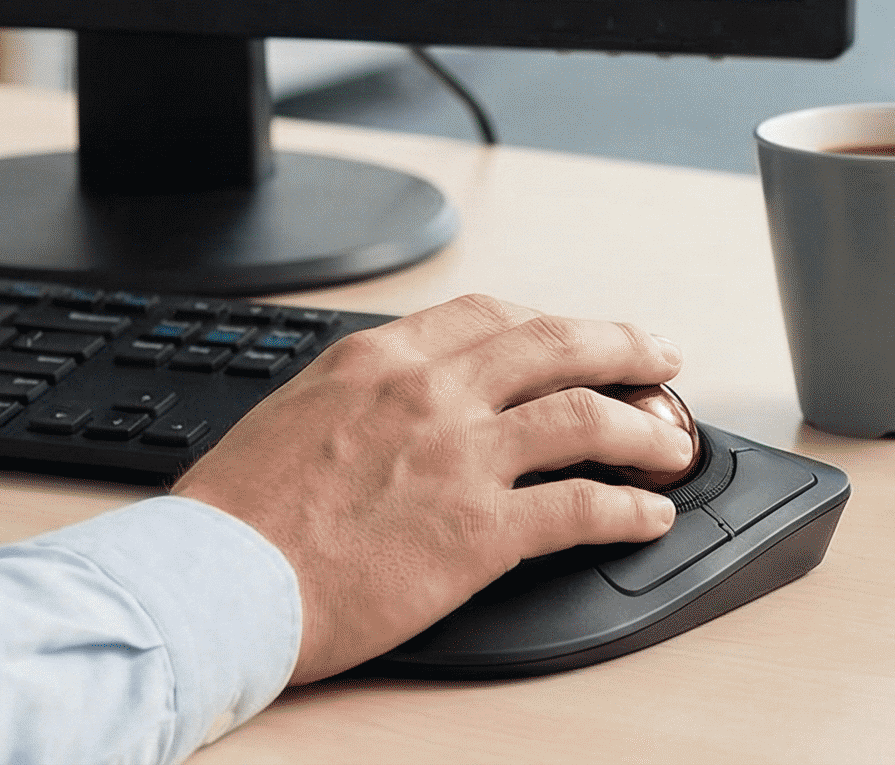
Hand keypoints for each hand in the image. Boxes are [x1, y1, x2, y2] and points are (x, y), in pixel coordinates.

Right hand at [174, 294, 690, 682]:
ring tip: (673, 440)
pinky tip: (650, 513)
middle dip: (621, 347)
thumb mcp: (294, 411)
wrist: (220, 579)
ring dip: (645, 426)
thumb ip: (358, 395)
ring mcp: (461, 456)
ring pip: (586, 415)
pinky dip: (630, 507)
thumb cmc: (241, 515)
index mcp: (380, 358)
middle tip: (658, 357)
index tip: (574, 334)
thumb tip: (386, 401)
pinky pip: (582, 506)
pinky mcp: (481, 530)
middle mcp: (430, 392)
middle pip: (555, 346)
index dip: (548, 322)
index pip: (488, 316)